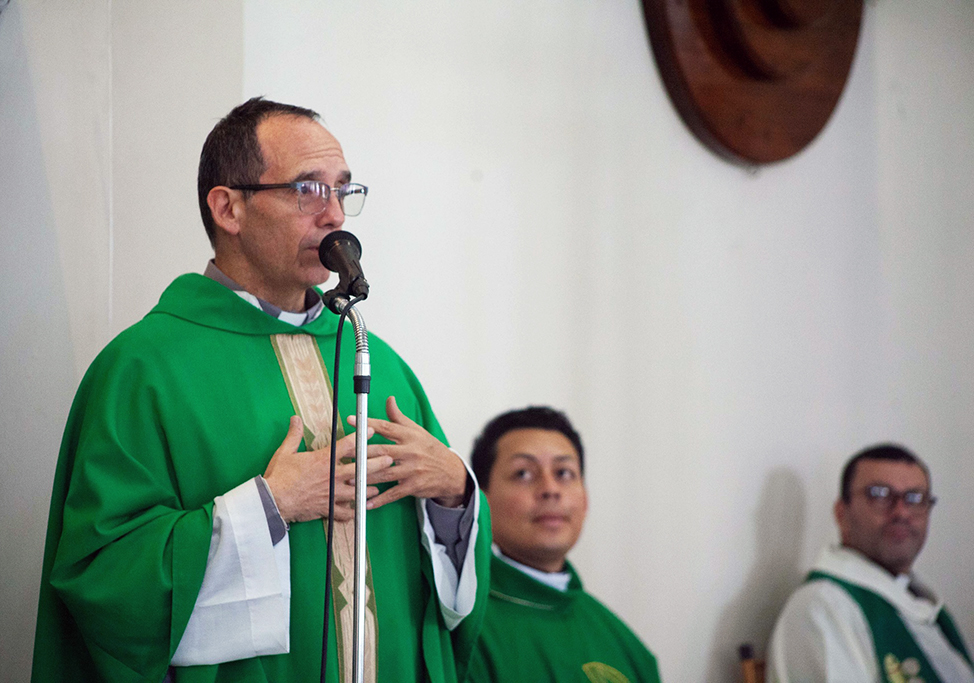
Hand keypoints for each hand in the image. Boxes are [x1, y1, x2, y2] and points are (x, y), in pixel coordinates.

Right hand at [263, 415, 392, 522]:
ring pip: (358, 491)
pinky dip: (353, 511)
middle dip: (377, 463)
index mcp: (323, 460)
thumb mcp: (285, 452)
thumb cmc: (279, 477)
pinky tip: (359, 510)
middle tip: (388, 459)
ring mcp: (332, 493)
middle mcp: (332, 476)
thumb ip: (294, 435)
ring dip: (369, 489)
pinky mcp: (328, 508)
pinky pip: (345, 512)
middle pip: (361, 469)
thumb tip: (295, 419)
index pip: (348, 445)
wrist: (273, 501)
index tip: (372, 432)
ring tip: (378, 487)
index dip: (362, 437)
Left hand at [350, 396, 469, 509]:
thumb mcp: (417, 431)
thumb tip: (389, 399)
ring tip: (349, 479)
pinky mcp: (414, 486)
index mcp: (410, 436)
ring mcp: (412, 469)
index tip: (351, 420)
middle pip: (382, 450)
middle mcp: (411, 451)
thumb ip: (399, 417)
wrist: (451, 471)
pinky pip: (394, 493)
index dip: (368, 423)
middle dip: (361, 452)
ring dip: (366, 477)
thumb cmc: (430, 449)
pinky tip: (367, 502)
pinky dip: (380, 499)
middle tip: (343, 453)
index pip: (386, 427)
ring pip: (385, 473)